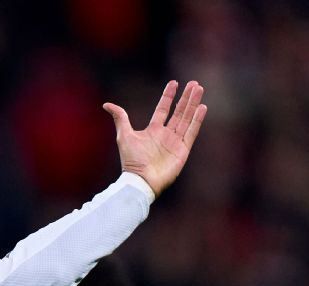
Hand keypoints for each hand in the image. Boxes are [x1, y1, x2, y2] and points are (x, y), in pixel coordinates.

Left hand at [103, 80, 206, 197]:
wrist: (141, 180)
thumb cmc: (131, 160)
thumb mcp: (124, 135)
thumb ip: (120, 118)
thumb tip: (106, 104)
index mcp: (153, 130)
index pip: (163, 109)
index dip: (168, 96)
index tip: (174, 82)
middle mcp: (166, 134)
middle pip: (178, 112)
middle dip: (186, 98)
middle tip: (193, 83)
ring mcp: (175, 142)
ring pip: (187, 119)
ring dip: (193, 104)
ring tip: (199, 89)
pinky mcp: (183, 150)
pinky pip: (192, 132)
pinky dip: (197, 120)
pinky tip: (202, 108)